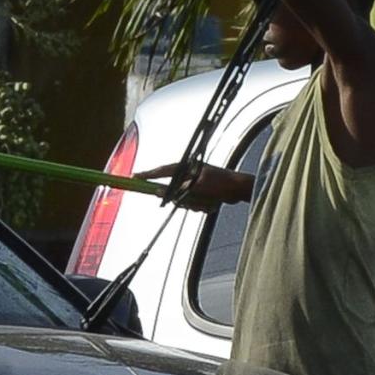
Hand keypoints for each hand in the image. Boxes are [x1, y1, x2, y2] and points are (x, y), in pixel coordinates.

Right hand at [134, 163, 252, 210]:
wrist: (240, 189)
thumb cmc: (221, 183)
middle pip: (173, 192)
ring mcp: (194, 185)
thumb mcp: (195, 187)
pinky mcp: (201, 194)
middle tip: (196, 201)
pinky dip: (202, 206)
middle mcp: (188, 176)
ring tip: (210, 201)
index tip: (134, 178)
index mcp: (186, 168)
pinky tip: (214, 203)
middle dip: (185, 200)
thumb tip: (158, 192)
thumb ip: (175, 190)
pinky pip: (194, 205)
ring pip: (184, 201)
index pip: (161, 171)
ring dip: (196, 204)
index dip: (146, 175)